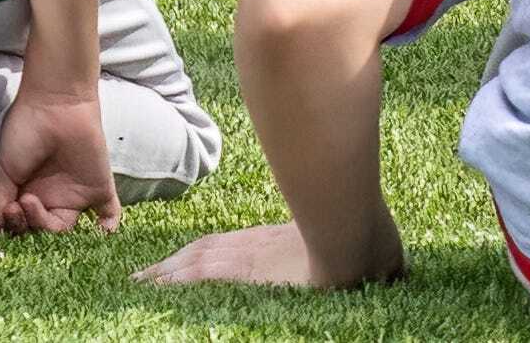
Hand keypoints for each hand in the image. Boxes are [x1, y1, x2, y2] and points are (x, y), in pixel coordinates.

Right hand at [0, 78, 122, 233]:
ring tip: (30, 202)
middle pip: (43, 232)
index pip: (23, 226)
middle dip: (28, 226)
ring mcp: (76, 195)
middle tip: (18, 205)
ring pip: (66, 231)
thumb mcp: (4, 170)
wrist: (53, 103)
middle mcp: (52, 199)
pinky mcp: (98, 188)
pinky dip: (107, 228)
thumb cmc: (24, 132)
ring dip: (48, 227)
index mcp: (28, 195)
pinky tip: (98, 236)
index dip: (14, 226)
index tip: (5, 210)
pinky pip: (108, 214)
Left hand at [137, 217, 393, 289]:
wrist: (356, 242)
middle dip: (173, 266)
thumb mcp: (368, 261)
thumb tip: (392, 275)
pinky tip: (148, 287)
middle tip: (142, 276)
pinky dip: (169, 281)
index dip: (203, 257)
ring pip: (193, 262)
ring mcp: (246, 257)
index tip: (182, 265)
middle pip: (204, 252)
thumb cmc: (364, 245)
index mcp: (273, 244)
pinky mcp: (241, 272)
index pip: (230, 249)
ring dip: (164, 273)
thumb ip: (368, 267)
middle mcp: (254, 246)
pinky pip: (195, 276)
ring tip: (137, 283)